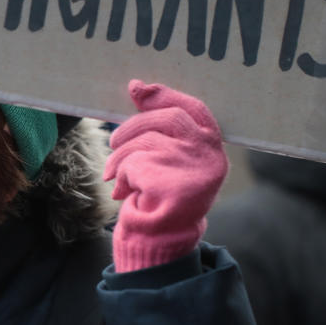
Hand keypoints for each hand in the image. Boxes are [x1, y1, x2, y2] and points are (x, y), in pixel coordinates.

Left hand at [104, 80, 227, 271]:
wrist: (162, 238)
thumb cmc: (163, 193)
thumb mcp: (169, 158)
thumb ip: (159, 126)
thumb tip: (136, 86)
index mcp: (211, 147)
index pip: (193, 108)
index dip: (164, 94)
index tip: (137, 88)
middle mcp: (208, 155)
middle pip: (167, 118)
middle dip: (133, 126)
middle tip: (113, 142)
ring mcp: (191, 169)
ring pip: (145, 142)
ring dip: (121, 157)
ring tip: (116, 175)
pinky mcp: (172, 185)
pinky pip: (134, 164)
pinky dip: (122, 175)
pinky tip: (125, 192)